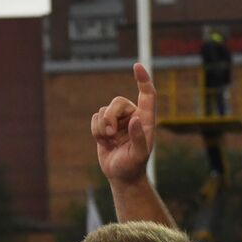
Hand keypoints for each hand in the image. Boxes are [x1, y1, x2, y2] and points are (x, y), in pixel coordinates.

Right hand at [92, 63, 155, 184]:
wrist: (121, 176)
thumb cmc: (134, 166)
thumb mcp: (139, 155)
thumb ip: (139, 137)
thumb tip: (135, 119)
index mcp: (146, 120)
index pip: (147, 94)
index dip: (143, 79)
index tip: (137, 66)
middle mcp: (133, 116)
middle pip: (117, 101)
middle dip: (110, 116)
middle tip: (110, 134)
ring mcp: (118, 120)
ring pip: (103, 110)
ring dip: (102, 128)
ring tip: (109, 142)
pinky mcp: (104, 125)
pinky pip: (94, 118)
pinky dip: (95, 131)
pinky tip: (104, 142)